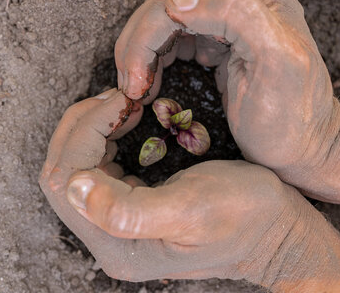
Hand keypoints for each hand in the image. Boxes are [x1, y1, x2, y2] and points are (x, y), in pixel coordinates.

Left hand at [39, 90, 339, 289]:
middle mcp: (107, 238)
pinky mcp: (127, 208)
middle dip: (82, 125)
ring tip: (123, 103)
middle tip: (118, 97)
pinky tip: (125, 119)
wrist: (275, 230)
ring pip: (75, 166)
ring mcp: (114, 225)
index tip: (121, 99)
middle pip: (63, 172)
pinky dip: (102, 135)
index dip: (84, 130)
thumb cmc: (244, 216)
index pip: (67, 178)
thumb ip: (127, 209)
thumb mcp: (191, 209)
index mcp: (116, 244)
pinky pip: (95, 166)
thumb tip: (73, 187)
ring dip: (90, 127)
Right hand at [115, 0, 339, 205]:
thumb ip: (237, 14)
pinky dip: (152, 58)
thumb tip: (177, 0)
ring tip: (136, 88)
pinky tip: (150, 82)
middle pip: (164, 6)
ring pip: (162, 21)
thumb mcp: (278, 64)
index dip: (145, 38)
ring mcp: (227, 18)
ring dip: (140, 53)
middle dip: (137, 46)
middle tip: (130, 87)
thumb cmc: (291, 121)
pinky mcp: (217, 38)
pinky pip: (170, 37)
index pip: (178, 0)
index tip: (136, 84)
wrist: (304, 148)